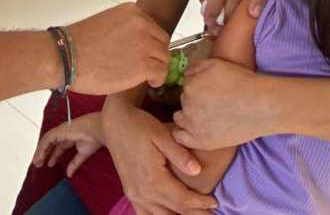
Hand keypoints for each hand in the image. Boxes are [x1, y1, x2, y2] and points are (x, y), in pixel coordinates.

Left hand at [32, 114, 104, 177]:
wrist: (98, 129)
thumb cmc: (94, 139)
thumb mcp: (83, 154)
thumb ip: (74, 164)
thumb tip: (69, 175)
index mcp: (72, 137)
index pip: (60, 146)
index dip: (54, 155)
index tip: (50, 164)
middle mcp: (64, 133)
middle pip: (51, 143)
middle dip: (45, 154)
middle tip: (39, 164)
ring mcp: (60, 131)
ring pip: (46, 141)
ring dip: (41, 152)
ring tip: (36, 163)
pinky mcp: (58, 131)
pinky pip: (47, 140)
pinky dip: (42, 149)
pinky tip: (39, 157)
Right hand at [65, 3, 170, 93]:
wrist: (65, 57)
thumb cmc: (77, 44)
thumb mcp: (106, 24)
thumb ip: (125, 29)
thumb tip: (135, 44)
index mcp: (132, 11)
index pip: (153, 27)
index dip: (150, 43)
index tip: (143, 53)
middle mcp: (142, 24)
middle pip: (162, 41)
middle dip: (156, 54)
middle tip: (147, 66)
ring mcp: (144, 44)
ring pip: (164, 58)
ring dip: (157, 67)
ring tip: (147, 76)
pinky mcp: (144, 64)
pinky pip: (161, 72)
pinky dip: (157, 79)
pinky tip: (148, 82)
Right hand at [101, 100, 216, 213]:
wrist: (114, 124)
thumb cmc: (140, 126)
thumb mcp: (162, 135)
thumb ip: (179, 154)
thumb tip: (198, 171)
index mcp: (153, 179)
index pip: (182, 200)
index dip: (200, 203)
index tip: (215, 202)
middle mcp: (143, 192)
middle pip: (173, 211)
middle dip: (194, 214)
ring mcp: (134, 194)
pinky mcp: (130, 193)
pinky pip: (145, 214)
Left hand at [172, 59, 269, 150]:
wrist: (260, 106)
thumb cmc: (242, 83)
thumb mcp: (217, 64)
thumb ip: (195, 67)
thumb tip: (185, 74)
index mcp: (190, 85)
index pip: (186, 85)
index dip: (197, 87)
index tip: (209, 91)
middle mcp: (188, 105)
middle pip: (183, 101)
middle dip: (193, 101)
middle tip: (210, 103)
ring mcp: (193, 125)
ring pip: (180, 118)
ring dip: (188, 116)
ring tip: (206, 116)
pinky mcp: (201, 141)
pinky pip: (180, 138)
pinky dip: (184, 133)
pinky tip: (195, 129)